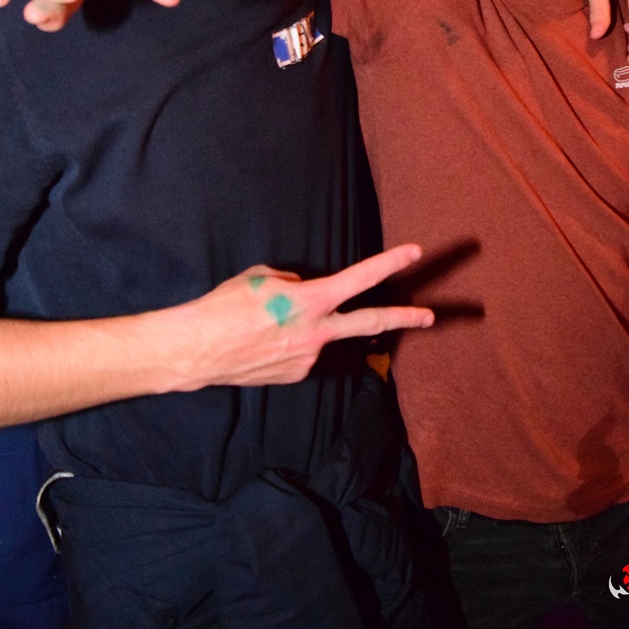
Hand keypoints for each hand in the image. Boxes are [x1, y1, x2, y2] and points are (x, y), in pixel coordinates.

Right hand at [175, 244, 431, 388]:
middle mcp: (317, 332)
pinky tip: (263, 342)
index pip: (360, 278)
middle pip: (372, 323)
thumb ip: (294, 283)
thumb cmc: (224, 307)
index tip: (414, 252)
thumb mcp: (261, 278)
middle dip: (404, 318)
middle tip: (430, 316)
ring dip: (307, 327)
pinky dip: (290, 342)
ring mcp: (309, 358)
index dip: (389, 263)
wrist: (198, 351)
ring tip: (266, 325)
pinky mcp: (296, 375)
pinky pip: (302, 351)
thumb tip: (306, 292)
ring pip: (322, 335)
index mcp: (312, 301)